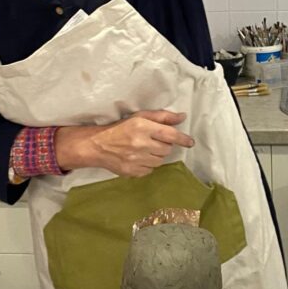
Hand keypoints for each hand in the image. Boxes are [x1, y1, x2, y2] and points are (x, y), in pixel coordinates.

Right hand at [54, 110, 193, 177]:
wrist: (97, 145)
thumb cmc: (120, 128)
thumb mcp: (139, 116)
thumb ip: (162, 117)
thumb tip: (182, 117)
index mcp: (142, 127)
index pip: (170, 134)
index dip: (183, 139)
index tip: (190, 142)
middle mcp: (140, 144)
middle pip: (166, 149)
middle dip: (164, 145)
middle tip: (153, 141)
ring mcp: (136, 159)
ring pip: (160, 161)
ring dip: (156, 155)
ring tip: (145, 149)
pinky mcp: (132, 171)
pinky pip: (150, 170)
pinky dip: (148, 165)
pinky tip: (139, 158)